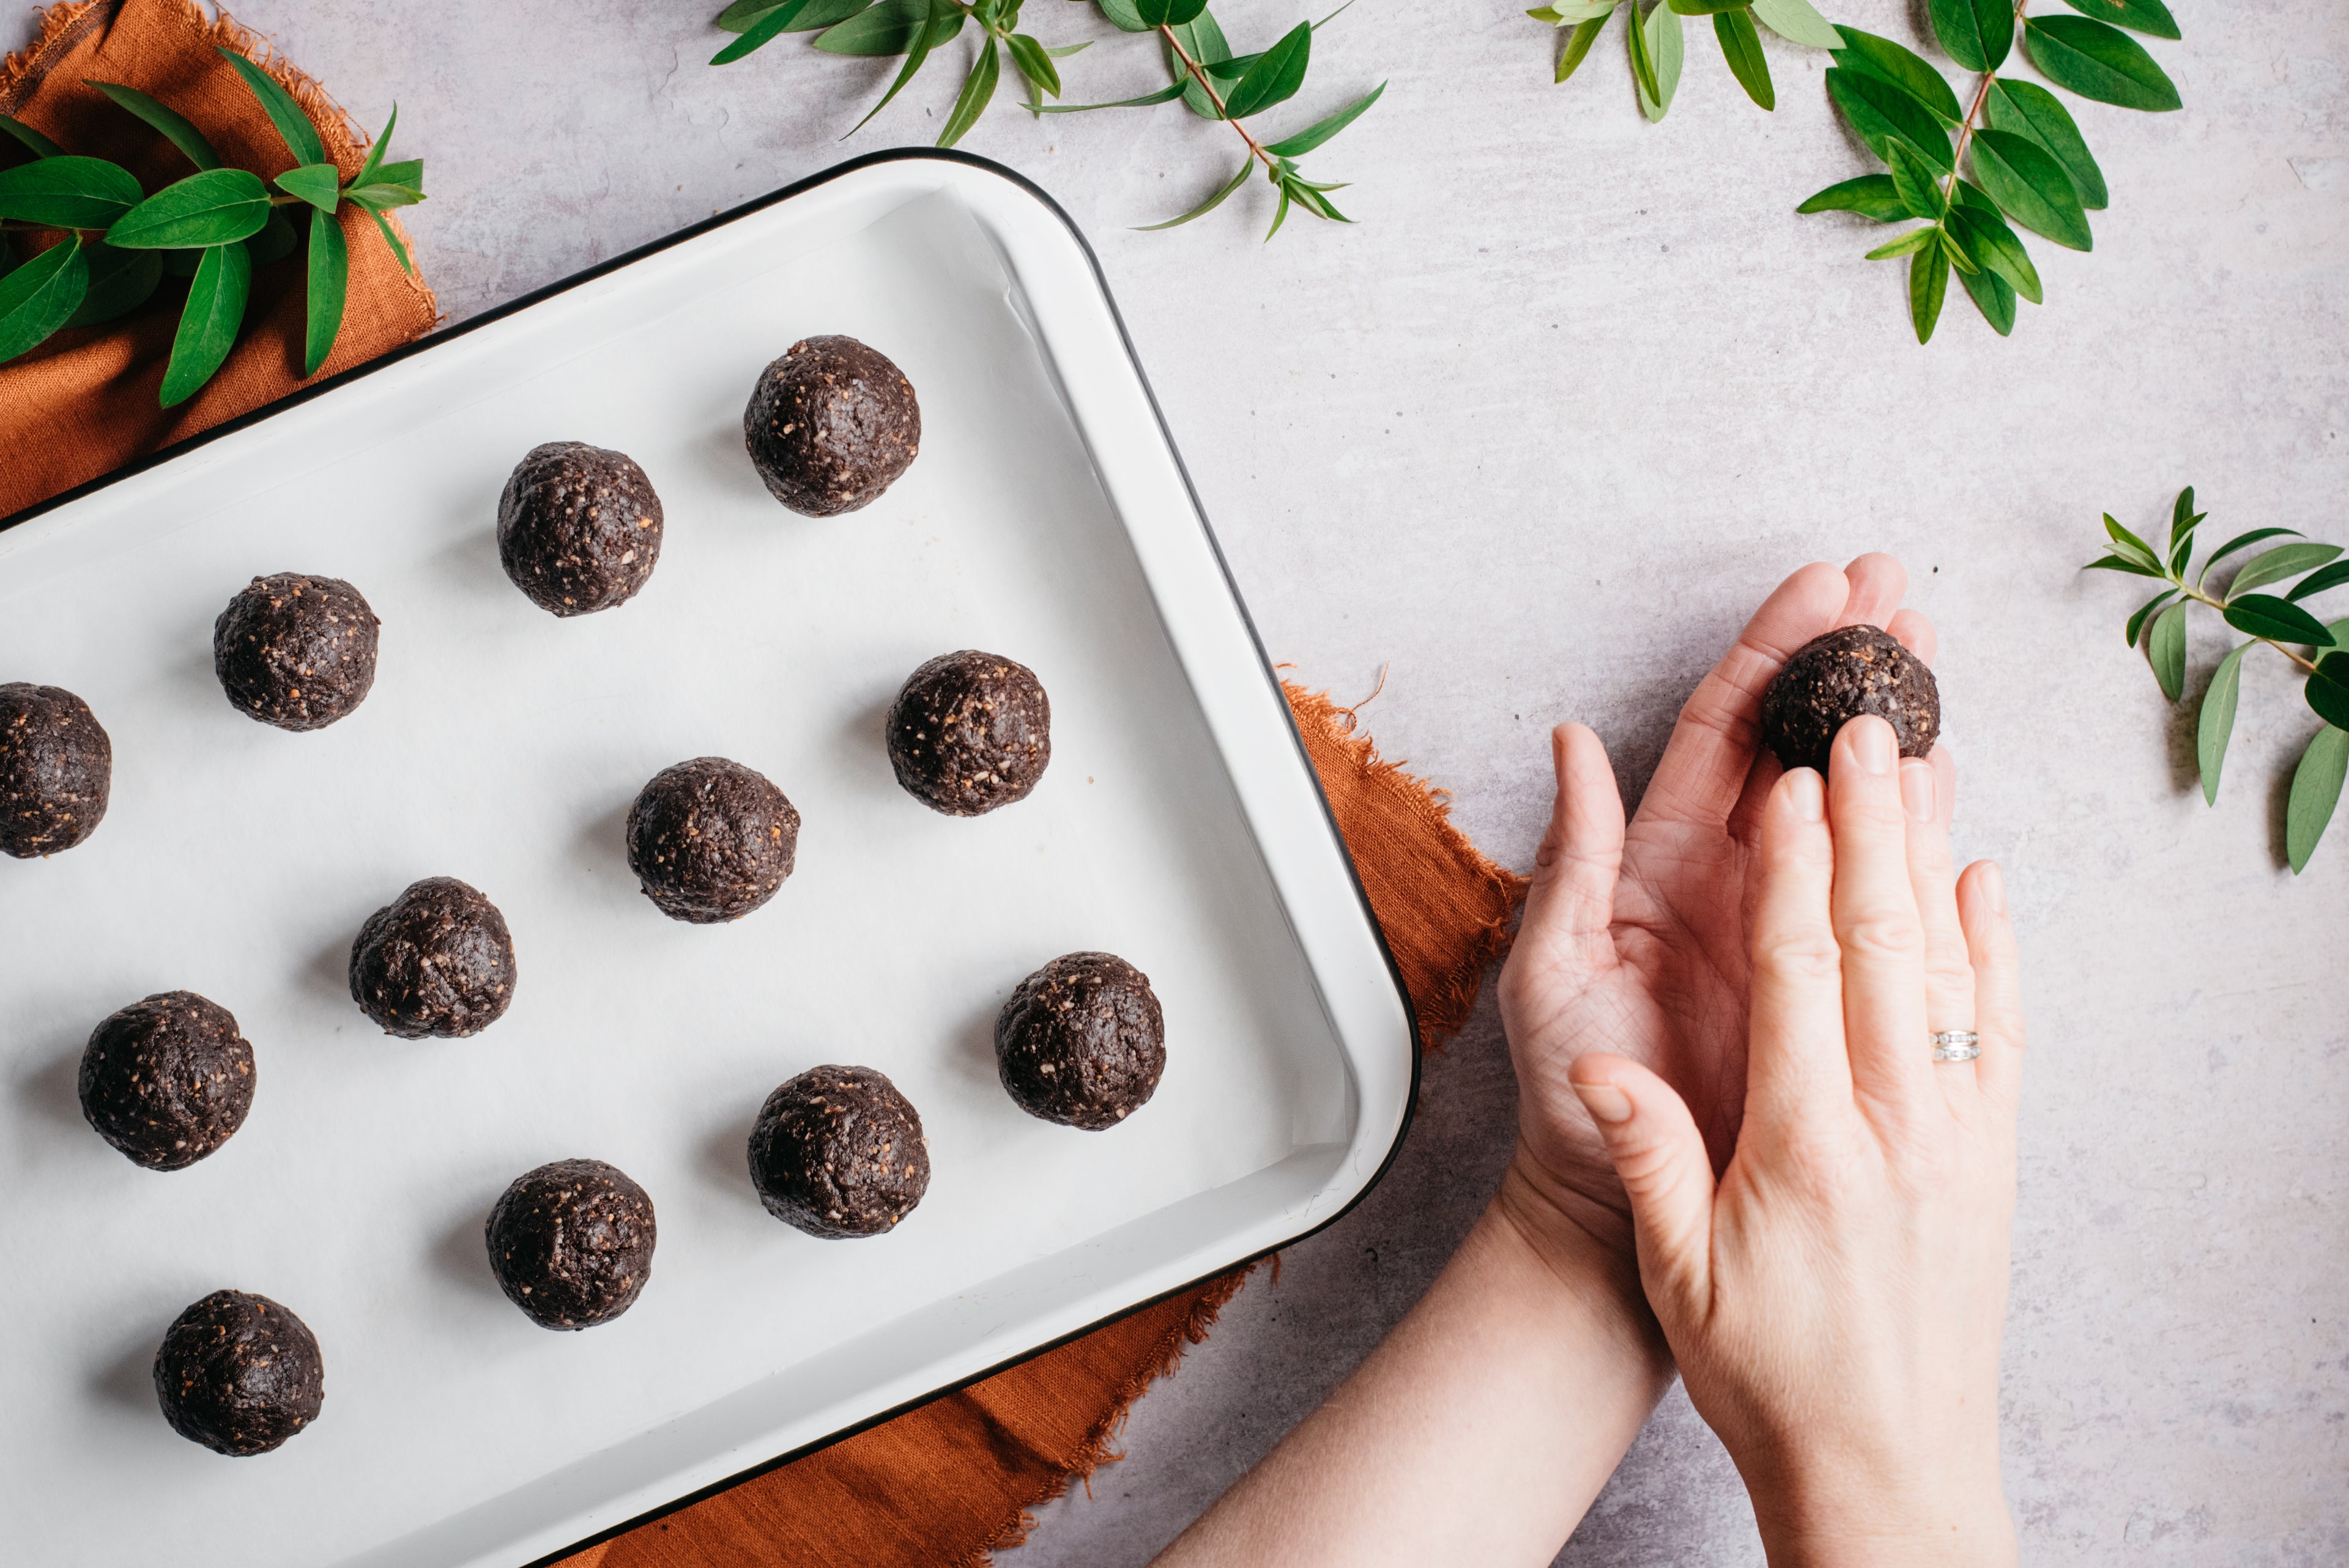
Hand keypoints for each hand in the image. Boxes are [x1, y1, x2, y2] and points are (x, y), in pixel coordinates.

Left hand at [1496, 556, 1936, 1261]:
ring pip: (1841, 798)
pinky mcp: (1823, 973)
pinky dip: (1913, 824)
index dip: (1769, 655)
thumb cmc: (1569, 1091)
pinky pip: (1875, 882)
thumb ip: (1572, 855)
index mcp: (1654, 860)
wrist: (1617, 1196)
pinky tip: (1949, 772)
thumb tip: (1572, 739)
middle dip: (1843, 658)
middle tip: (1899, 587)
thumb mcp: (1552, 967)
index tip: (1820, 587)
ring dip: (1888, 722)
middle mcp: (1723, 874)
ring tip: (1936, 647)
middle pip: (1791, 742)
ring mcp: (1780, 919)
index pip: (1720, 732)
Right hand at [1569, 716, 2021, 1564]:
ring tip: (1922, 762)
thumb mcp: (1681, 1270)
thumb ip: (1649, 1160)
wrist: (1889, 1466)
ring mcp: (1959, 1136)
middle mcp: (1899, 1125)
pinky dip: (1995, 945)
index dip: (1793, 869)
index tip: (1791, 784)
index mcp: (1810, 1144)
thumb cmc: (1775, 1373)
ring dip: (1928, 855)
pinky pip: (2002, 1027)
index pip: (1801, 972)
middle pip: (1884, 940)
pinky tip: (1985, 882)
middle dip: (1871, 819)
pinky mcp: (1992, 1157)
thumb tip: (1605, 1072)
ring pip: (1946, 965)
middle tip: (1865, 723)